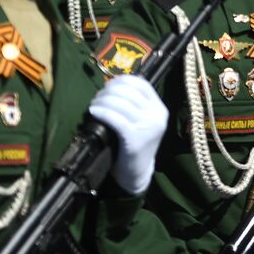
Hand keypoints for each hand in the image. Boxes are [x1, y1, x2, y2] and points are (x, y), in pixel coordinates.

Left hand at [88, 74, 167, 195]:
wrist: (136, 172)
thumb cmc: (135, 145)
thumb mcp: (142, 122)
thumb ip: (135, 105)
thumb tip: (113, 85)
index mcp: (160, 109)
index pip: (142, 85)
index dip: (123, 81)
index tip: (109, 85)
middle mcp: (157, 115)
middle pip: (129, 92)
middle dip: (109, 91)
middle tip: (97, 97)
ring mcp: (147, 127)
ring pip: (120, 104)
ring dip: (103, 101)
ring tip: (93, 105)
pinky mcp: (135, 138)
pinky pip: (115, 118)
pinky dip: (102, 112)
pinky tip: (93, 112)